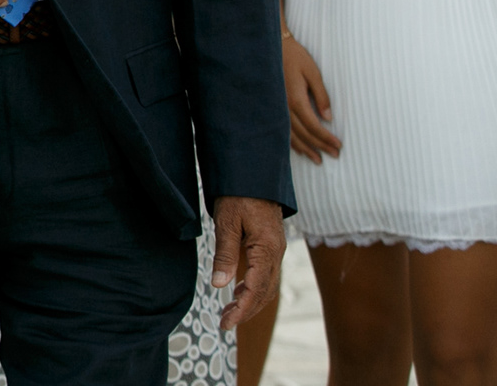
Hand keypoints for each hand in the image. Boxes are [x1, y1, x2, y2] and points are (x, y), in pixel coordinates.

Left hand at [211, 196, 284, 331]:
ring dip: (250, 301)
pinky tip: (238, 291)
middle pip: (265, 293)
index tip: (227, 323)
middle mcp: (276, 253)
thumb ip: (225, 254)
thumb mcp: (226, 222)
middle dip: (246, 311)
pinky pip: (266, 274)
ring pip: (267, 286)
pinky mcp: (271, 246)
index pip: (256, 289)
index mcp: (267, 249)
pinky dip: (253, 287)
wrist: (254, 173)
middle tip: (225, 323)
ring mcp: (276, 250)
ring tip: (229, 312)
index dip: (242, 309)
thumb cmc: (238, 195)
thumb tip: (219, 285)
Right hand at [282, 35, 339, 161]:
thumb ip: (321, 95)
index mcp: (295, 99)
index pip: (314, 125)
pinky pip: (281, 129)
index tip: (338, 146)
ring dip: (305, 148)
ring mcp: (276, 108)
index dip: (326, 138)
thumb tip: (328, 117)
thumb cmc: (295, 57)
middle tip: (334, 155)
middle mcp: (283, 107)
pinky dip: (290, 141)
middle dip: (320, 146)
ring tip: (317, 159)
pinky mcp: (272, 106)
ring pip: (290, 135)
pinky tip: (298, 148)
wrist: (271, 47)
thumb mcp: (312, 72)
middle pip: (303, 134)